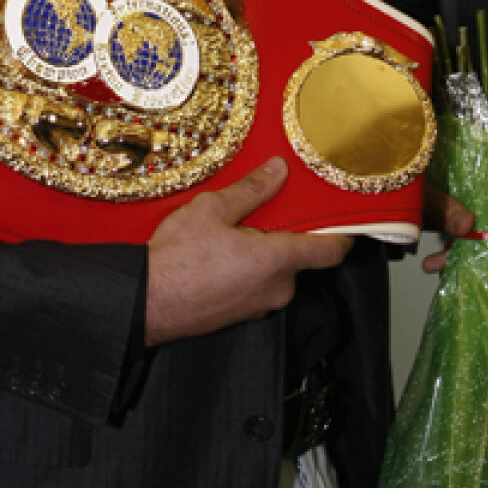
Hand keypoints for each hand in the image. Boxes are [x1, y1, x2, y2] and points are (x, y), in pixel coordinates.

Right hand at [145, 158, 351, 345]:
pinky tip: (218, 255)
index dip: (342, 233)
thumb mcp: (212, 209)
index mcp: (278, 260)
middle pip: (298, 256)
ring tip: (230, 233)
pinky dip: (246, 269)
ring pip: (275, 272)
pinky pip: (256, 285)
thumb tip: (278, 171)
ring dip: (262, 252)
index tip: (342, 219)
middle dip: (284, 234)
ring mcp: (259, 306)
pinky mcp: (241, 315)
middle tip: (260, 213)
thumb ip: (252, 190)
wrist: (144, 303)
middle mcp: (276, 288)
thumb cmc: (175, 262)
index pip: (331, 251)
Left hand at [420, 170, 487, 283]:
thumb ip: (445, 206)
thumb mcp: (426, 192)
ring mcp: (485, 206)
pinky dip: (471, 260)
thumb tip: (468, 225)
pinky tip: (446, 271)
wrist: (399, 187)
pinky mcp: (474, 224)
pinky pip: (483, 242)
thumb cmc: (414, 181)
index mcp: (485, 170)